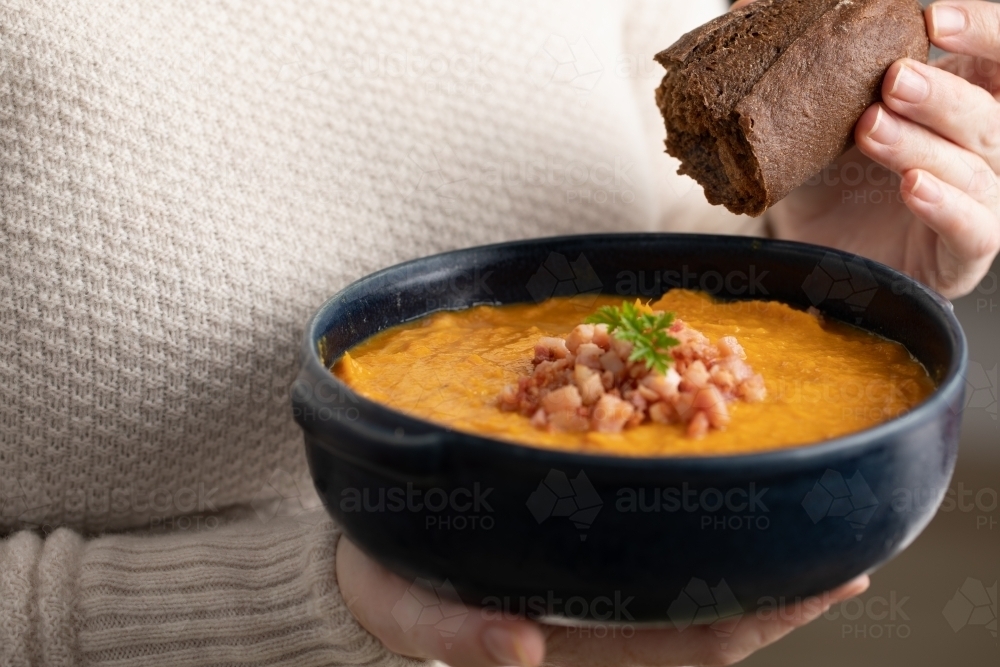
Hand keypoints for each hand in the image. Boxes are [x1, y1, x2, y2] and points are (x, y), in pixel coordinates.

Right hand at [337, 536, 869, 666]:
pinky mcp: (580, 518)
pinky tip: (721, 449)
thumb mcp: (412, 616)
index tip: (826, 589)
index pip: (689, 639)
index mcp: (580, 636)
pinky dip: (695, 486)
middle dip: (781, 577)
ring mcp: (598, 561)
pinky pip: (653, 509)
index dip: (760, 617)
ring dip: (752, 530)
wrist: (370, 550)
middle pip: (711, 599)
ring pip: (691, 552)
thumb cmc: (393, 587)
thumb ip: (459, 636)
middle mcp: (603, 601)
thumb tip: (523, 652)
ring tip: (811, 498)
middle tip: (851, 544)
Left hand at [765, 1, 999, 298]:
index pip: (999, 54)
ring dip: (921, 142)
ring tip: (871, 127)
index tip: (933, 18)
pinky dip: (946, 203)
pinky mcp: (963, 253)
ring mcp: (980, 200)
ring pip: (976, 164)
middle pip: (992, 108)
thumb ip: (806, 69)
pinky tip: (913, 185)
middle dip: (943, 90)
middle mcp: (981, 146)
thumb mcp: (817, 121)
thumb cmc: (834, 182)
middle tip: (893, 79)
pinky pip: (973, 227)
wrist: (820, 256)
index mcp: (961, 100)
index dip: (983, 29)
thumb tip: (748, 6)